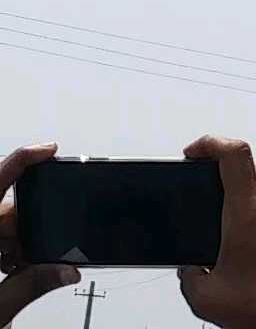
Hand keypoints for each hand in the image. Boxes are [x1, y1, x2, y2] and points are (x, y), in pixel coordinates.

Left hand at [0, 143, 80, 324]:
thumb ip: (31, 286)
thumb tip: (68, 270)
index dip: (23, 160)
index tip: (48, 150)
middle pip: (3, 210)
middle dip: (28, 226)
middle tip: (38, 251)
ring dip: (17, 245)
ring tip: (16, 272)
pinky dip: (5, 254)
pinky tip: (8, 274)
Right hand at [177, 135, 255, 328]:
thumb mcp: (205, 294)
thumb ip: (189, 276)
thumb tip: (190, 270)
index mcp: (249, 212)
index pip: (236, 154)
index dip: (211, 143)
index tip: (191, 152)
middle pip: (246, 167)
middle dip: (217, 167)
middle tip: (195, 179)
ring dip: (234, 189)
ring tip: (209, 208)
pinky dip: (247, 209)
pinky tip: (231, 233)